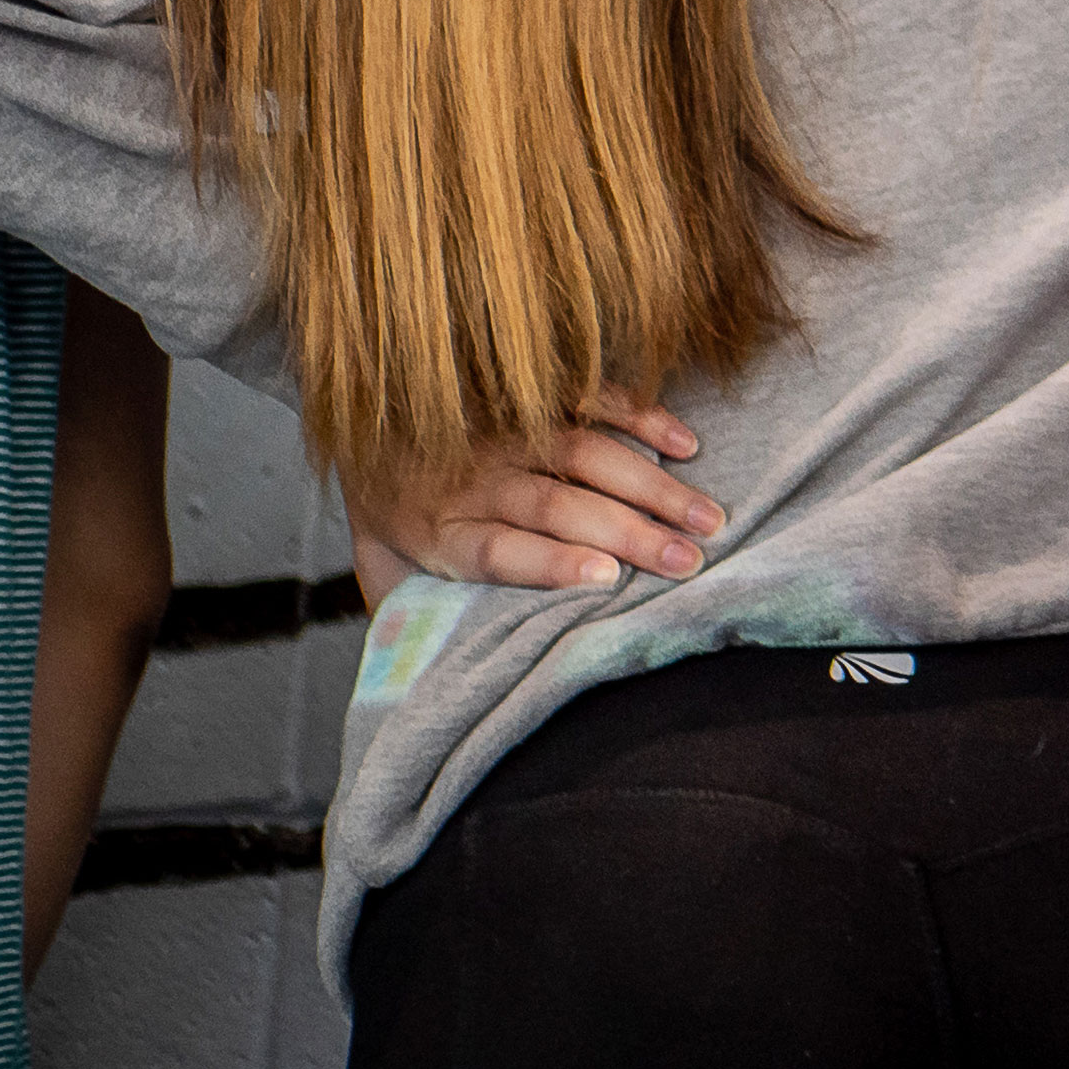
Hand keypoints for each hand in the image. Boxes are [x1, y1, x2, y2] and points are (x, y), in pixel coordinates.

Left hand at [345, 387, 721, 600]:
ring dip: (651, 486)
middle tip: (689, 562)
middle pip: (557, 507)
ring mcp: (508, 430)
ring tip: (706, 520)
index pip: (499, 550)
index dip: (551, 563)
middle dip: (628, 534)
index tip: (605, 579)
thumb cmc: (389, 516)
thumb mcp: (382, 574)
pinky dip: (642, 418)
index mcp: (440, 532)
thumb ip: (409, 620)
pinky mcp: (533, 396)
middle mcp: (476, 480)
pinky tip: (686, 446)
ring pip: (587, 456)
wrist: (363, 414)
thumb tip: (443, 672)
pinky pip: (592, 400)